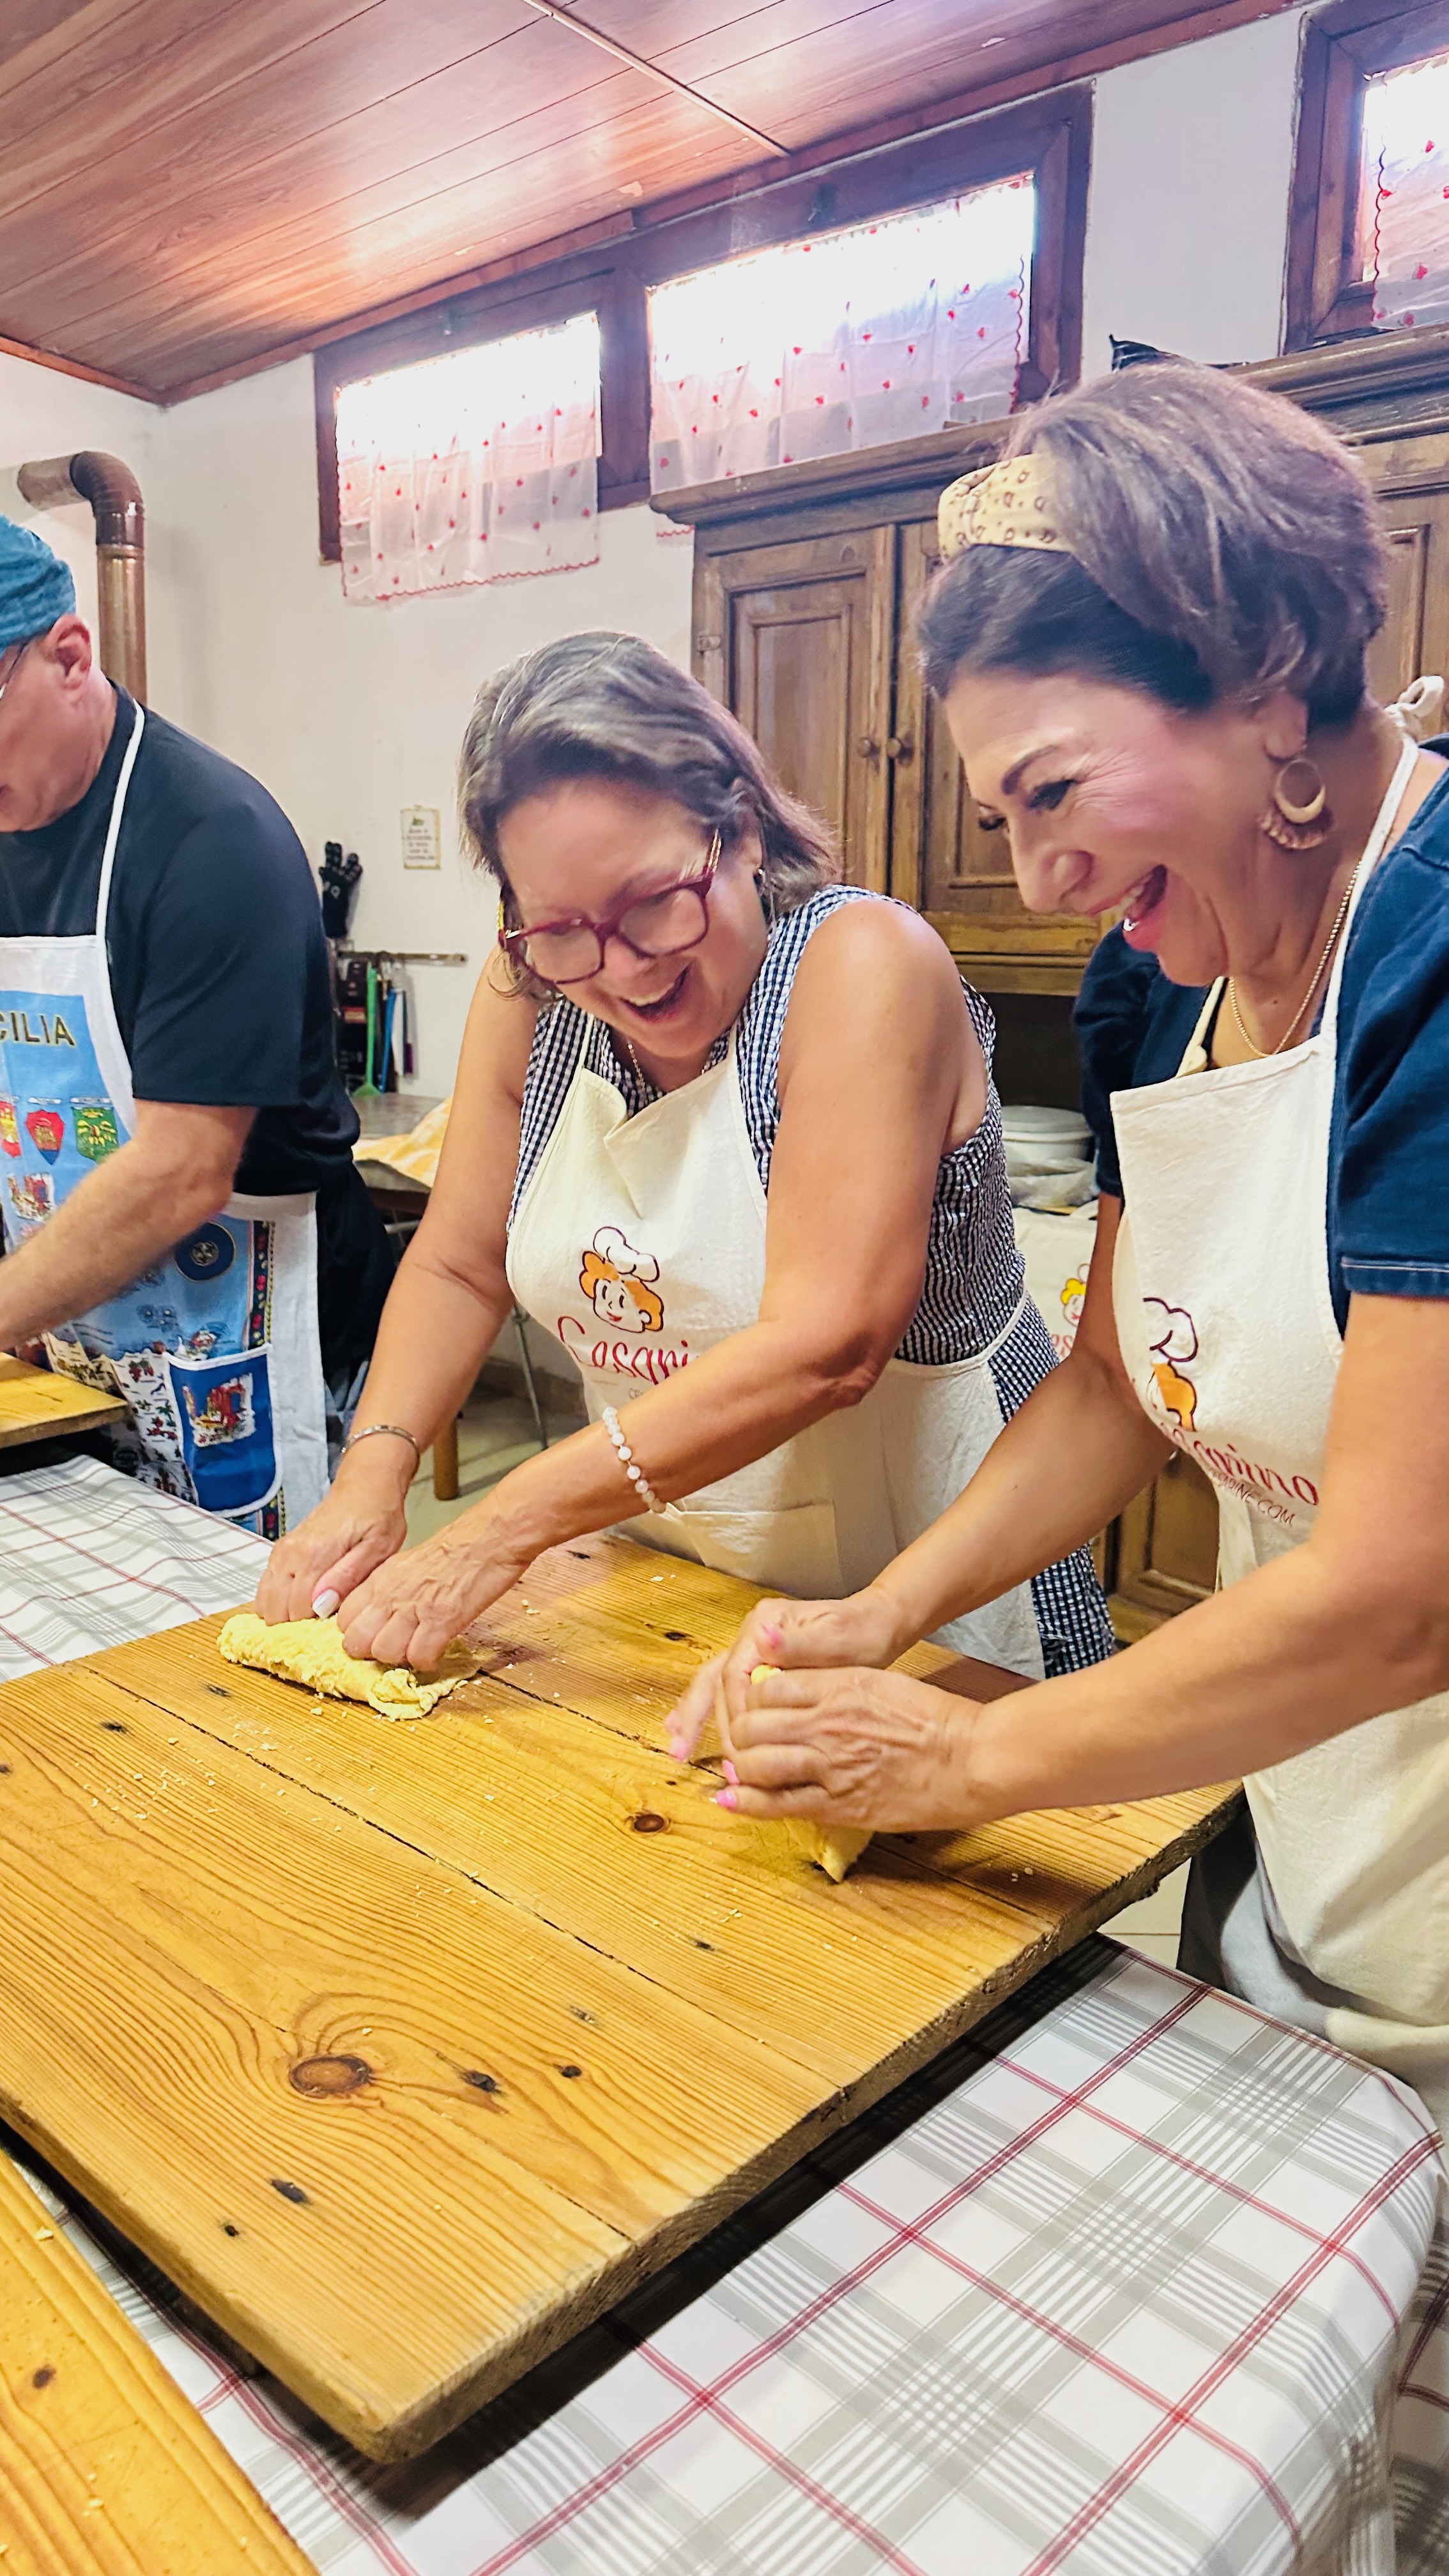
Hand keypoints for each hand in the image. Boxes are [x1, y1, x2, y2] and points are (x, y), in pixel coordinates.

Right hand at [255, 1459, 407, 1624]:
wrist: (365, 1487)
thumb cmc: (377, 1517)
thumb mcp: (378, 1549)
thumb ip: (348, 1577)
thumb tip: (321, 1606)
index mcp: (314, 1554)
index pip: (296, 1610)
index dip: (313, 1627)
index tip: (331, 1628)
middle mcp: (290, 1553)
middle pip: (274, 1610)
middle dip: (295, 1625)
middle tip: (322, 1625)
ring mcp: (282, 1552)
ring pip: (264, 1602)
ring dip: (284, 1615)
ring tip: (312, 1616)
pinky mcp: (280, 1552)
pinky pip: (265, 1588)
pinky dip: (278, 1602)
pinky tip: (301, 1603)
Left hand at [333, 1504, 532, 1668]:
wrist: (491, 1537)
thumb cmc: (457, 1550)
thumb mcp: (407, 1565)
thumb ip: (387, 1590)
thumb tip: (376, 1617)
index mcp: (380, 1579)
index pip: (345, 1621)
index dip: (359, 1635)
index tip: (375, 1637)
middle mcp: (390, 1594)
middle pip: (356, 1643)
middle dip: (373, 1653)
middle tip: (395, 1648)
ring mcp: (414, 1608)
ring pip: (384, 1653)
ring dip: (401, 1658)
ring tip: (417, 1649)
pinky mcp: (442, 1620)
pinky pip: (420, 1657)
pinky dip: (429, 1661)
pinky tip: (437, 1650)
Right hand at [667, 1585, 905, 1760]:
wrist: (876, 1625)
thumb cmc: (862, 1633)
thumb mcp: (838, 1640)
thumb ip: (800, 1645)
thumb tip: (763, 1636)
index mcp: (764, 1626)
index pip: (734, 1676)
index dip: (732, 1716)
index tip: (737, 1750)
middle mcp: (752, 1636)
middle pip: (714, 1680)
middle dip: (698, 1719)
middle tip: (686, 1755)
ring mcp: (753, 1650)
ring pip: (712, 1685)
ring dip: (693, 1717)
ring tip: (678, 1750)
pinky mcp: (760, 1666)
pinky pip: (724, 1690)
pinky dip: (704, 1712)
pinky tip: (687, 1732)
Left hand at [718, 1664, 979, 1833]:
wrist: (971, 1758)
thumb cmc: (933, 1719)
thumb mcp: (878, 1682)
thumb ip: (833, 1685)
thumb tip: (792, 1688)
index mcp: (838, 1686)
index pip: (764, 1688)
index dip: (749, 1700)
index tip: (751, 1710)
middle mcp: (825, 1723)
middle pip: (751, 1726)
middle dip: (738, 1735)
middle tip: (740, 1743)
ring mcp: (829, 1765)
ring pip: (757, 1764)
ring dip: (741, 1768)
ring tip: (738, 1771)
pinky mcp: (839, 1804)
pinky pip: (779, 1804)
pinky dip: (748, 1803)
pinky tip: (730, 1799)